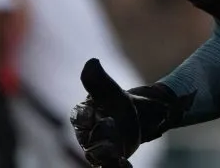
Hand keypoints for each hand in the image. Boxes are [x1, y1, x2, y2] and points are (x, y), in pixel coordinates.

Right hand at [71, 59, 189, 167]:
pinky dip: (116, 167)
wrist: (140, 116)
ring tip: (117, 159)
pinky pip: (109, 165)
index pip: (79, 115)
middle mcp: (87, 133)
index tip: (92, 112)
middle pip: (87, 138)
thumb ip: (99, 81)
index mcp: (84, 114)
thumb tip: (92, 62)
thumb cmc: (120, 102)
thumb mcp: (113, 92)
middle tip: (110, 130)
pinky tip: (125, 166)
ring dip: (105, 157)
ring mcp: (97, 147)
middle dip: (97, 137)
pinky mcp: (110, 159)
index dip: (85, 115)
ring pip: (97, 154)